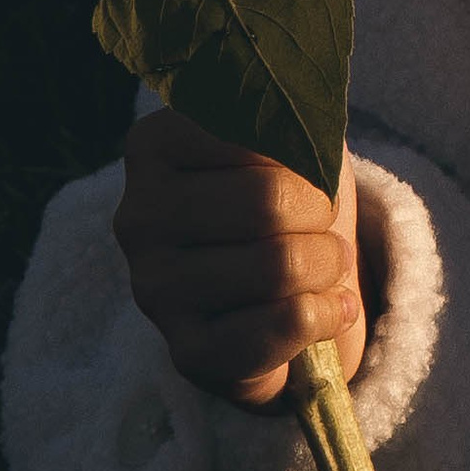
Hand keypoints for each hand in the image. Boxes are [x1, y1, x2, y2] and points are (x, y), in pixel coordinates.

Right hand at [111, 107, 380, 408]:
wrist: (277, 292)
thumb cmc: (283, 196)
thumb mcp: (289, 140)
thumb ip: (289, 118)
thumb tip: (304, 125)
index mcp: (152, 145)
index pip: (254, 131)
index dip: (305, 153)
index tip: (307, 168)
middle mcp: (138, 216)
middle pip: (268, 201)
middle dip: (322, 214)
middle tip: (325, 223)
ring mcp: (154, 290)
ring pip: (279, 266)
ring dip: (329, 265)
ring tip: (328, 264)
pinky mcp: (187, 352)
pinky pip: (285, 325)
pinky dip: (329, 313)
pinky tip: (331, 308)